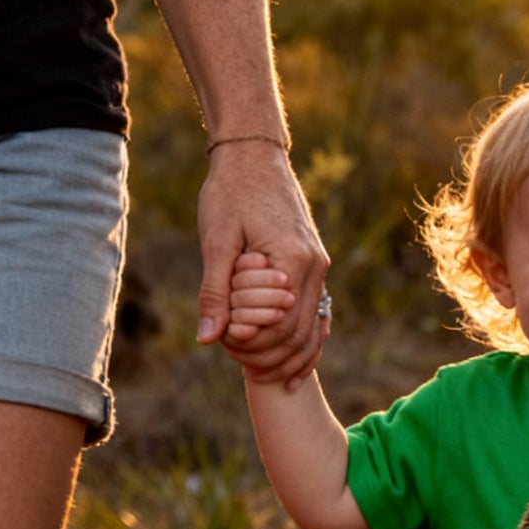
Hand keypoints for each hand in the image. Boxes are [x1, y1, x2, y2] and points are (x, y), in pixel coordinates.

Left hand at [195, 141, 330, 385]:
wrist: (254, 156)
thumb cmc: (230, 192)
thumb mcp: (216, 241)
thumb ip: (216, 292)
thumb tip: (208, 338)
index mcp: (294, 261)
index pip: (281, 325)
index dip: (255, 346)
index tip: (227, 351)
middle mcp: (315, 266)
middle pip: (302, 332)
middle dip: (273, 357)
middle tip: (244, 369)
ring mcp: (319, 265)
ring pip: (314, 326)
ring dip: (291, 353)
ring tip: (265, 372)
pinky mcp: (313, 262)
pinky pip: (316, 310)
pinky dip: (304, 336)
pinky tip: (290, 356)